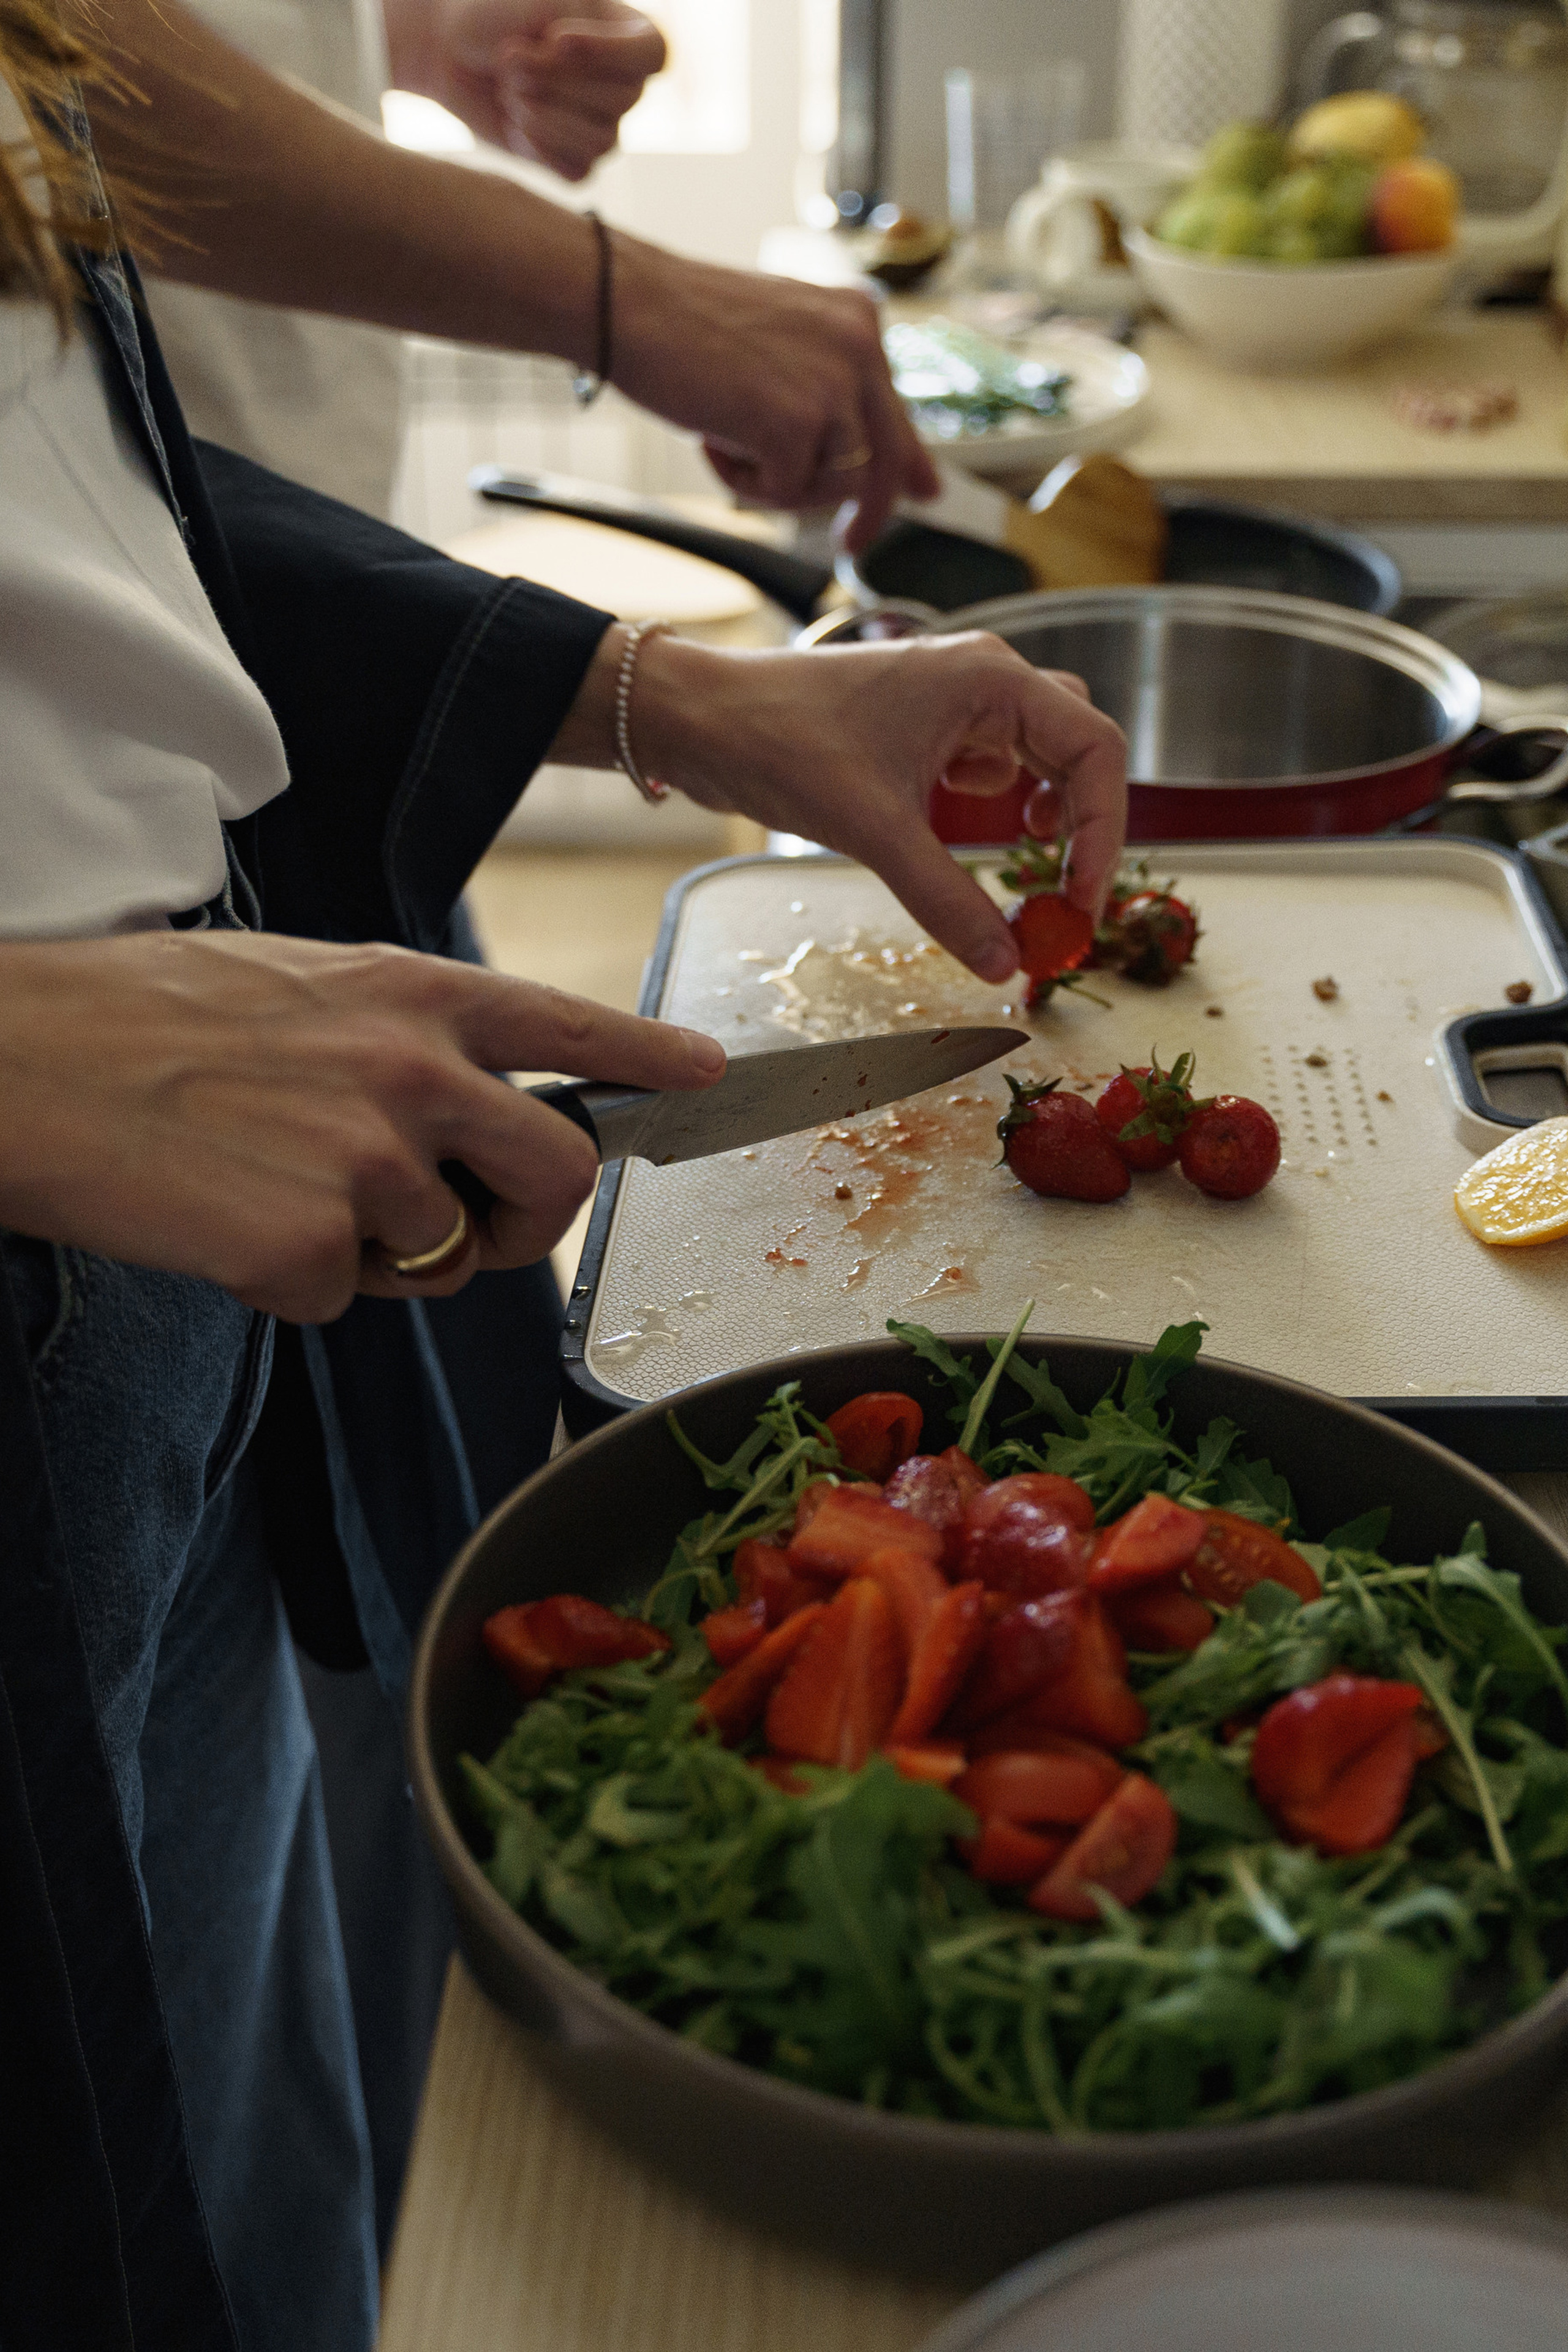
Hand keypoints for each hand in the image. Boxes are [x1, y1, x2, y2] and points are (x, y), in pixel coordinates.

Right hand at [0, 930, 721, 1321]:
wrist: (21, 1062)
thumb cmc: (142, 1018)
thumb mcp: (299, 986)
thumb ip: (399, 1036)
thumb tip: (462, 1097)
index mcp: (413, 996)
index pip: (571, 1026)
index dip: (651, 1058)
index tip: (707, 1074)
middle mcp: (415, 1072)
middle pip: (560, 1176)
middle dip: (531, 1224)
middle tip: (470, 1228)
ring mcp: (369, 1163)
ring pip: (445, 1257)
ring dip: (379, 1254)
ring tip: (274, 1190)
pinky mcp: (309, 1247)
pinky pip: (341, 1299)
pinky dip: (287, 1284)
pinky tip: (221, 1221)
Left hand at [384, 0, 664, 179]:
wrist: (451, 51)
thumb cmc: (496, 14)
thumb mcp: (538, 0)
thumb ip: (571, 21)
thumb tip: (575, 68)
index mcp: (627, 35)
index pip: (652, 53)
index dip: (609, 52)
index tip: (555, 40)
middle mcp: (624, 85)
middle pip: (621, 99)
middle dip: (557, 81)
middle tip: (508, 60)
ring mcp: (602, 127)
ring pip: (602, 141)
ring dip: (546, 116)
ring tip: (507, 90)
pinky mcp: (574, 162)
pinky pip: (578, 171)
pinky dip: (540, 149)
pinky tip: (514, 125)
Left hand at [557, 629, 1126, 980]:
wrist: (699, 719)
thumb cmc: (779, 741)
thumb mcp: (875, 831)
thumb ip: (948, 900)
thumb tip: (1006, 964)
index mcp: (989, 680)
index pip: (1095, 750)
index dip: (1104, 831)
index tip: (1084, 901)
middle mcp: (983, 680)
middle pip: (1078, 752)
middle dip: (1082, 827)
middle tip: (1064, 900)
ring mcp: (954, 702)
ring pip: (1039, 756)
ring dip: (1047, 812)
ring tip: (1028, 864)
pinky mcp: (924, 727)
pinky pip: (991, 764)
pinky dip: (1001, 806)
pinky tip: (973, 836)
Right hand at [612, 239, 940, 553]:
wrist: (629, 304)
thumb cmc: (688, 326)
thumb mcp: (781, 350)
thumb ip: (833, 393)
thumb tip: (882, 461)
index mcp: (858, 320)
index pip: (896, 410)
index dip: (909, 463)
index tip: (924, 495)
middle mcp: (860, 348)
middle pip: (886, 460)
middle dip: (869, 512)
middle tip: (850, 545)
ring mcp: (832, 384)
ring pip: (836, 484)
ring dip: (782, 484)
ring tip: (729, 442)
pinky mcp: (796, 422)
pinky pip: (786, 492)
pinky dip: (744, 483)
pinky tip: (712, 437)